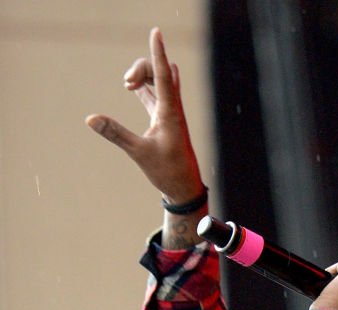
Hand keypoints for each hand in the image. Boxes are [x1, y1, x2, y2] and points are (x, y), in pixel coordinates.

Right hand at [85, 27, 202, 203]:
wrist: (185, 188)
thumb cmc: (167, 171)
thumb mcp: (138, 152)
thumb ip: (115, 133)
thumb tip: (90, 118)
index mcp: (170, 112)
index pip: (163, 75)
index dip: (158, 53)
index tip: (156, 32)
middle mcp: (172, 108)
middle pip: (161, 72)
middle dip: (142, 67)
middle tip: (126, 84)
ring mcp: (169, 113)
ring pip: (159, 82)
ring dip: (143, 76)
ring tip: (127, 85)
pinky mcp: (165, 120)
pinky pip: (155, 95)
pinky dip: (144, 87)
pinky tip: (133, 86)